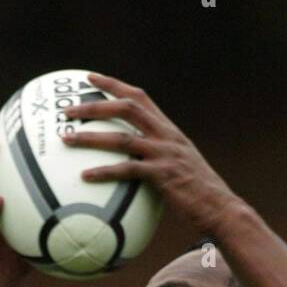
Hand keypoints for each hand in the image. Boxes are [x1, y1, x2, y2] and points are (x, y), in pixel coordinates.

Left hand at [60, 73, 237, 236]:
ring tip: (66, 139)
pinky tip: (85, 176)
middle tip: (68, 109)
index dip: (114, 85)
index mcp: (169, 130)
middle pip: (127, 107)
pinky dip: (104, 172)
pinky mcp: (163, 175)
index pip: (139, 97)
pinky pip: (127, 170)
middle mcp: (166, 135)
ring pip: (122, 137)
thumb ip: (158, 159)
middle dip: (95, 104)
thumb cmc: (197, 194)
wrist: (221, 208)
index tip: (89, 78)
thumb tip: (133, 166)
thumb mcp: (179, 167)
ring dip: (91, 136)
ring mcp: (165, 154)